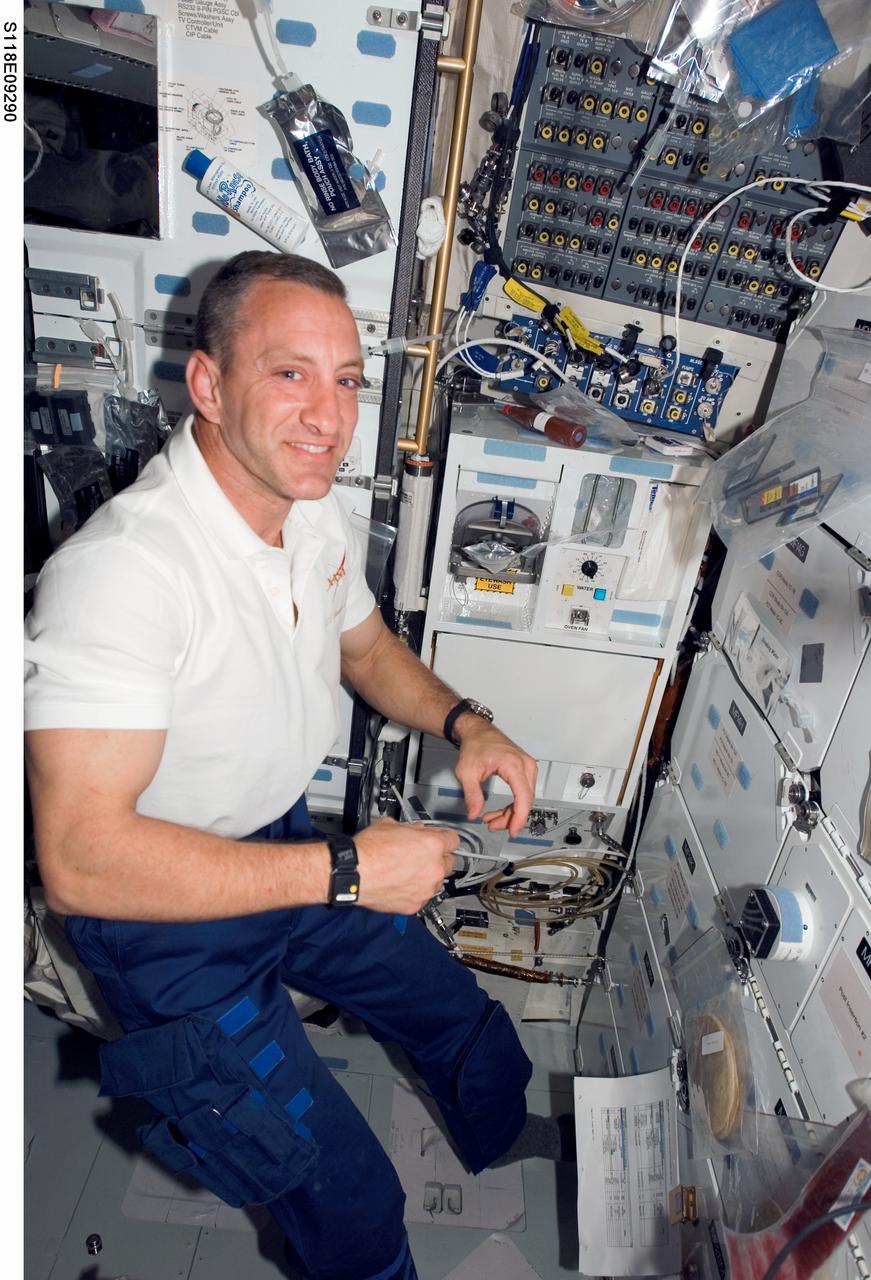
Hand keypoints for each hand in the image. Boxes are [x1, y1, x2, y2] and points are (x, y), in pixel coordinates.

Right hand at [354, 817, 457, 913]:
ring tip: (407, 873)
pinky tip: (400, 885)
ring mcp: (426, 889)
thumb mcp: (390, 825)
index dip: (444, 839)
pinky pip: (422, 897)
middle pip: (449, 863)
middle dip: (437, 859)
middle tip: (421, 857)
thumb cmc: (369, 850)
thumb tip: (416, 830)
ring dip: (427, 877)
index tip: (439, 841)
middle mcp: (434, 868)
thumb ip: (410, 828)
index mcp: (432, 845)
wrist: (354, 874)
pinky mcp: (416, 905)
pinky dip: (414, 892)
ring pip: (436, 882)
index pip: (453, 840)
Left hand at [452, 718, 536, 837]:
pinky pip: (523, 793)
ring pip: (525, 799)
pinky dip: (513, 805)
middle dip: (510, 818)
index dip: (519, 817)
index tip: (513, 830)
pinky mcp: (525, 770)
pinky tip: (500, 812)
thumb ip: (472, 795)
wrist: (477, 732)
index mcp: (513, 764)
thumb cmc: (475, 745)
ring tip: (492, 820)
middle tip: (493, 826)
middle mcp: (525, 765)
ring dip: (511, 813)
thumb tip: (474, 813)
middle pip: (525, 801)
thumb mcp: (467, 772)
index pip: (523, 797)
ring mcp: (527, 767)